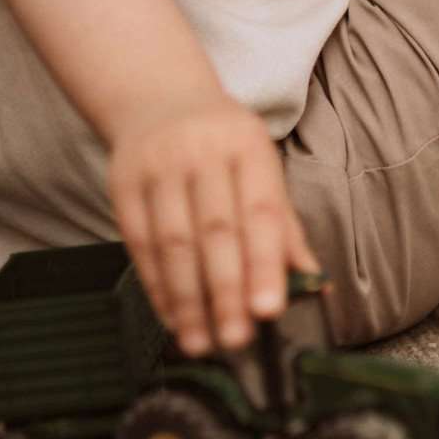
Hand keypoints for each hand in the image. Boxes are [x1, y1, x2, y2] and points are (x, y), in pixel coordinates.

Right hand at [106, 96, 321, 354]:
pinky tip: (171, 315)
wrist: (158, 97)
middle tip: (236, 339)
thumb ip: (285, 227)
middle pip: (215, 231)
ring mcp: (157, 164)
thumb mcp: (262, 169)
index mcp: (247, 145)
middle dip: (226, 291)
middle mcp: (201, 150)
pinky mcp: (122, 181)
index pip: (259, 211)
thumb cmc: (223, 145)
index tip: (268, 311)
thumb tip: (316, 283)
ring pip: (172, 242)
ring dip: (187, 298)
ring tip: (200, 341)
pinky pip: (138, 242)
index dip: (264, 263)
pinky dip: (155, 284)